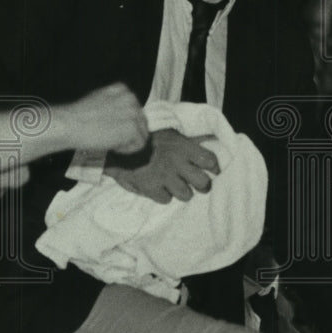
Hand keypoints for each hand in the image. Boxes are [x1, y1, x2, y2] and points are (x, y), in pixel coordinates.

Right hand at [57, 83, 148, 154]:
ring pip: (142, 134)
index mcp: (122, 89)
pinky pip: (139, 144)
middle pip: (141, 122)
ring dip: (127, 142)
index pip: (135, 110)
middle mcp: (131, 98)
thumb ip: (115, 106)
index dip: (124, 123)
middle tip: (111, 139)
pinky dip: (127, 149)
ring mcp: (133, 112)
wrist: (70, 124)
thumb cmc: (78, 117)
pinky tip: (113, 146)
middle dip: (129, 133)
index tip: (111, 129)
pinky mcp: (133, 128)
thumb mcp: (99, 101)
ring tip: (110, 142)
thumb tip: (124, 119)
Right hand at [103, 128, 219, 203]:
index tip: (211, 170)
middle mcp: (177, 163)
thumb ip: (190, 139)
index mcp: (184, 147)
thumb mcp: (170, 132)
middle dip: (202, 184)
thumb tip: (210, 138)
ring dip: (182, 191)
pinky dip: (162, 195)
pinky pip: (166, 200)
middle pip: (203, 183)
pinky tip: (158, 187)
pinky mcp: (151, 188)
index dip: (213, 167)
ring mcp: (164, 177)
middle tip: (196, 183)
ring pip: (186, 195)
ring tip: (174, 184)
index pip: (210, 160)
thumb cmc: (146, 137)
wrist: (117, 144)